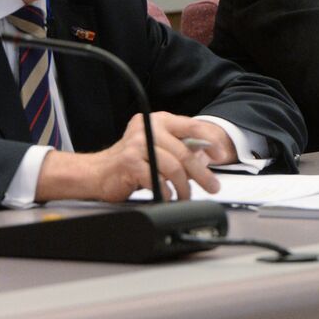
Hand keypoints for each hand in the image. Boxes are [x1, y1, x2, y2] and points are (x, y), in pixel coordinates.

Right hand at [36, 113, 234, 202]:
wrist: (96, 172)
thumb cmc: (130, 161)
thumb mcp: (156, 148)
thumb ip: (178, 148)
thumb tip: (206, 156)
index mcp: (159, 121)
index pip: (192, 126)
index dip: (211, 141)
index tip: (222, 155)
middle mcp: (149, 128)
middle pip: (184, 151)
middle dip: (202, 173)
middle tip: (212, 186)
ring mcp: (138, 144)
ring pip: (173, 167)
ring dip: (184, 186)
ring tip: (186, 196)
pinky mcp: (130, 162)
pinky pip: (157, 179)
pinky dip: (165, 191)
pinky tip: (168, 196)